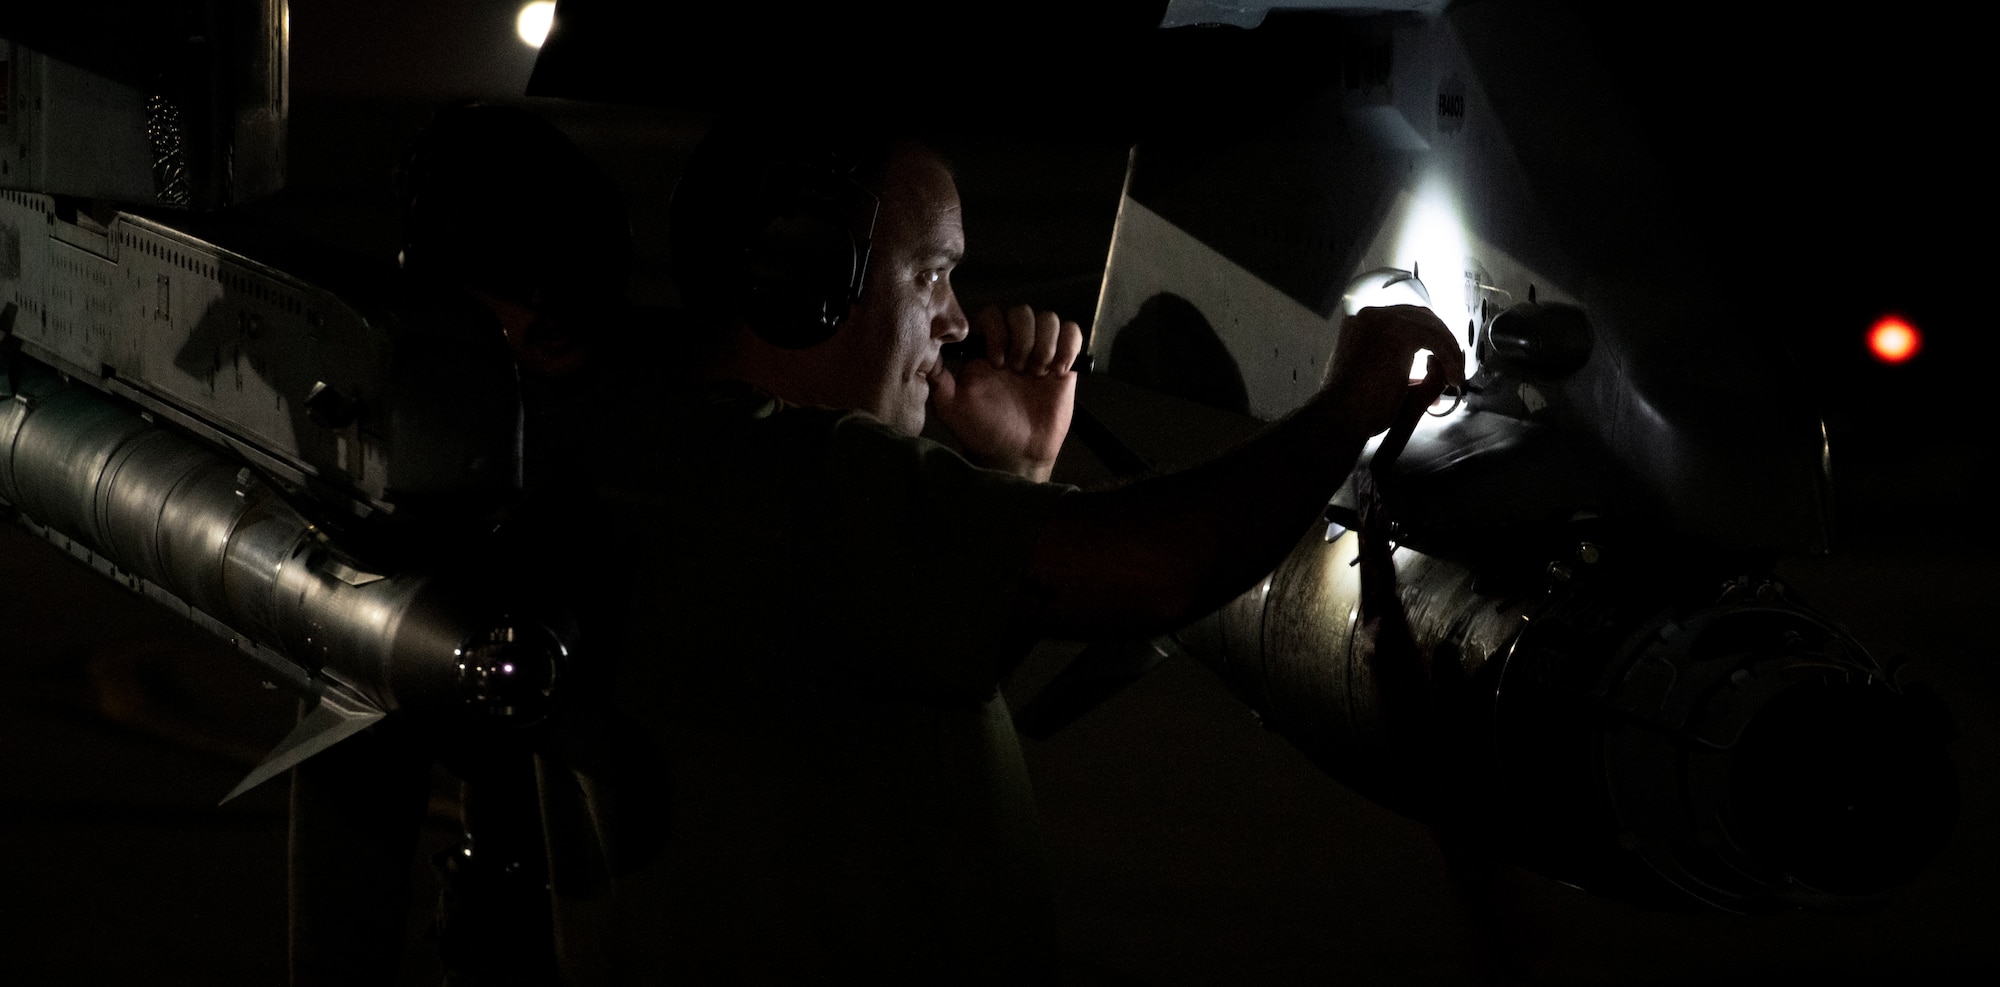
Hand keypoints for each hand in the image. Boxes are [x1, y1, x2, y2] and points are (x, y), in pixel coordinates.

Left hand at [929, 304, 1083, 481]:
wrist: (1013, 454)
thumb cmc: (980, 430)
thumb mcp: (949, 405)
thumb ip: (937, 376)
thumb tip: (926, 347)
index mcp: (984, 348)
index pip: (991, 314)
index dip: (996, 330)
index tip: (996, 361)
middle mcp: (1012, 344)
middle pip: (1022, 312)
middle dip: (1021, 338)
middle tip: (1017, 370)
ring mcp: (1039, 351)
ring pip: (1049, 319)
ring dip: (1044, 343)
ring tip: (1038, 373)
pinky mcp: (1064, 363)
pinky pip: (1073, 333)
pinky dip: (1067, 346)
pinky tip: (1057, 372)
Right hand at [1321, 304, 1465, 439]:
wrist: (1340, 418)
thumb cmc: (1356, 408)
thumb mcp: (1384, 380)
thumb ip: (1408, 370)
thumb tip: (1438, 372)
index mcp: (1361, 323)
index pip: (1405, 319)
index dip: (1429, 337)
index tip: (1440, 361)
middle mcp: (1369, 315)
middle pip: (1421, 316)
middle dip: (1442, 341)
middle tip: (1452, 367)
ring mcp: (1382, 320)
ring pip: (1431, 326)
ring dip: (1449, 350)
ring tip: (1454, 376)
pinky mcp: (1398, 332)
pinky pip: (1436, 339)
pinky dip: (1449, 357)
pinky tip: (1453, 377)